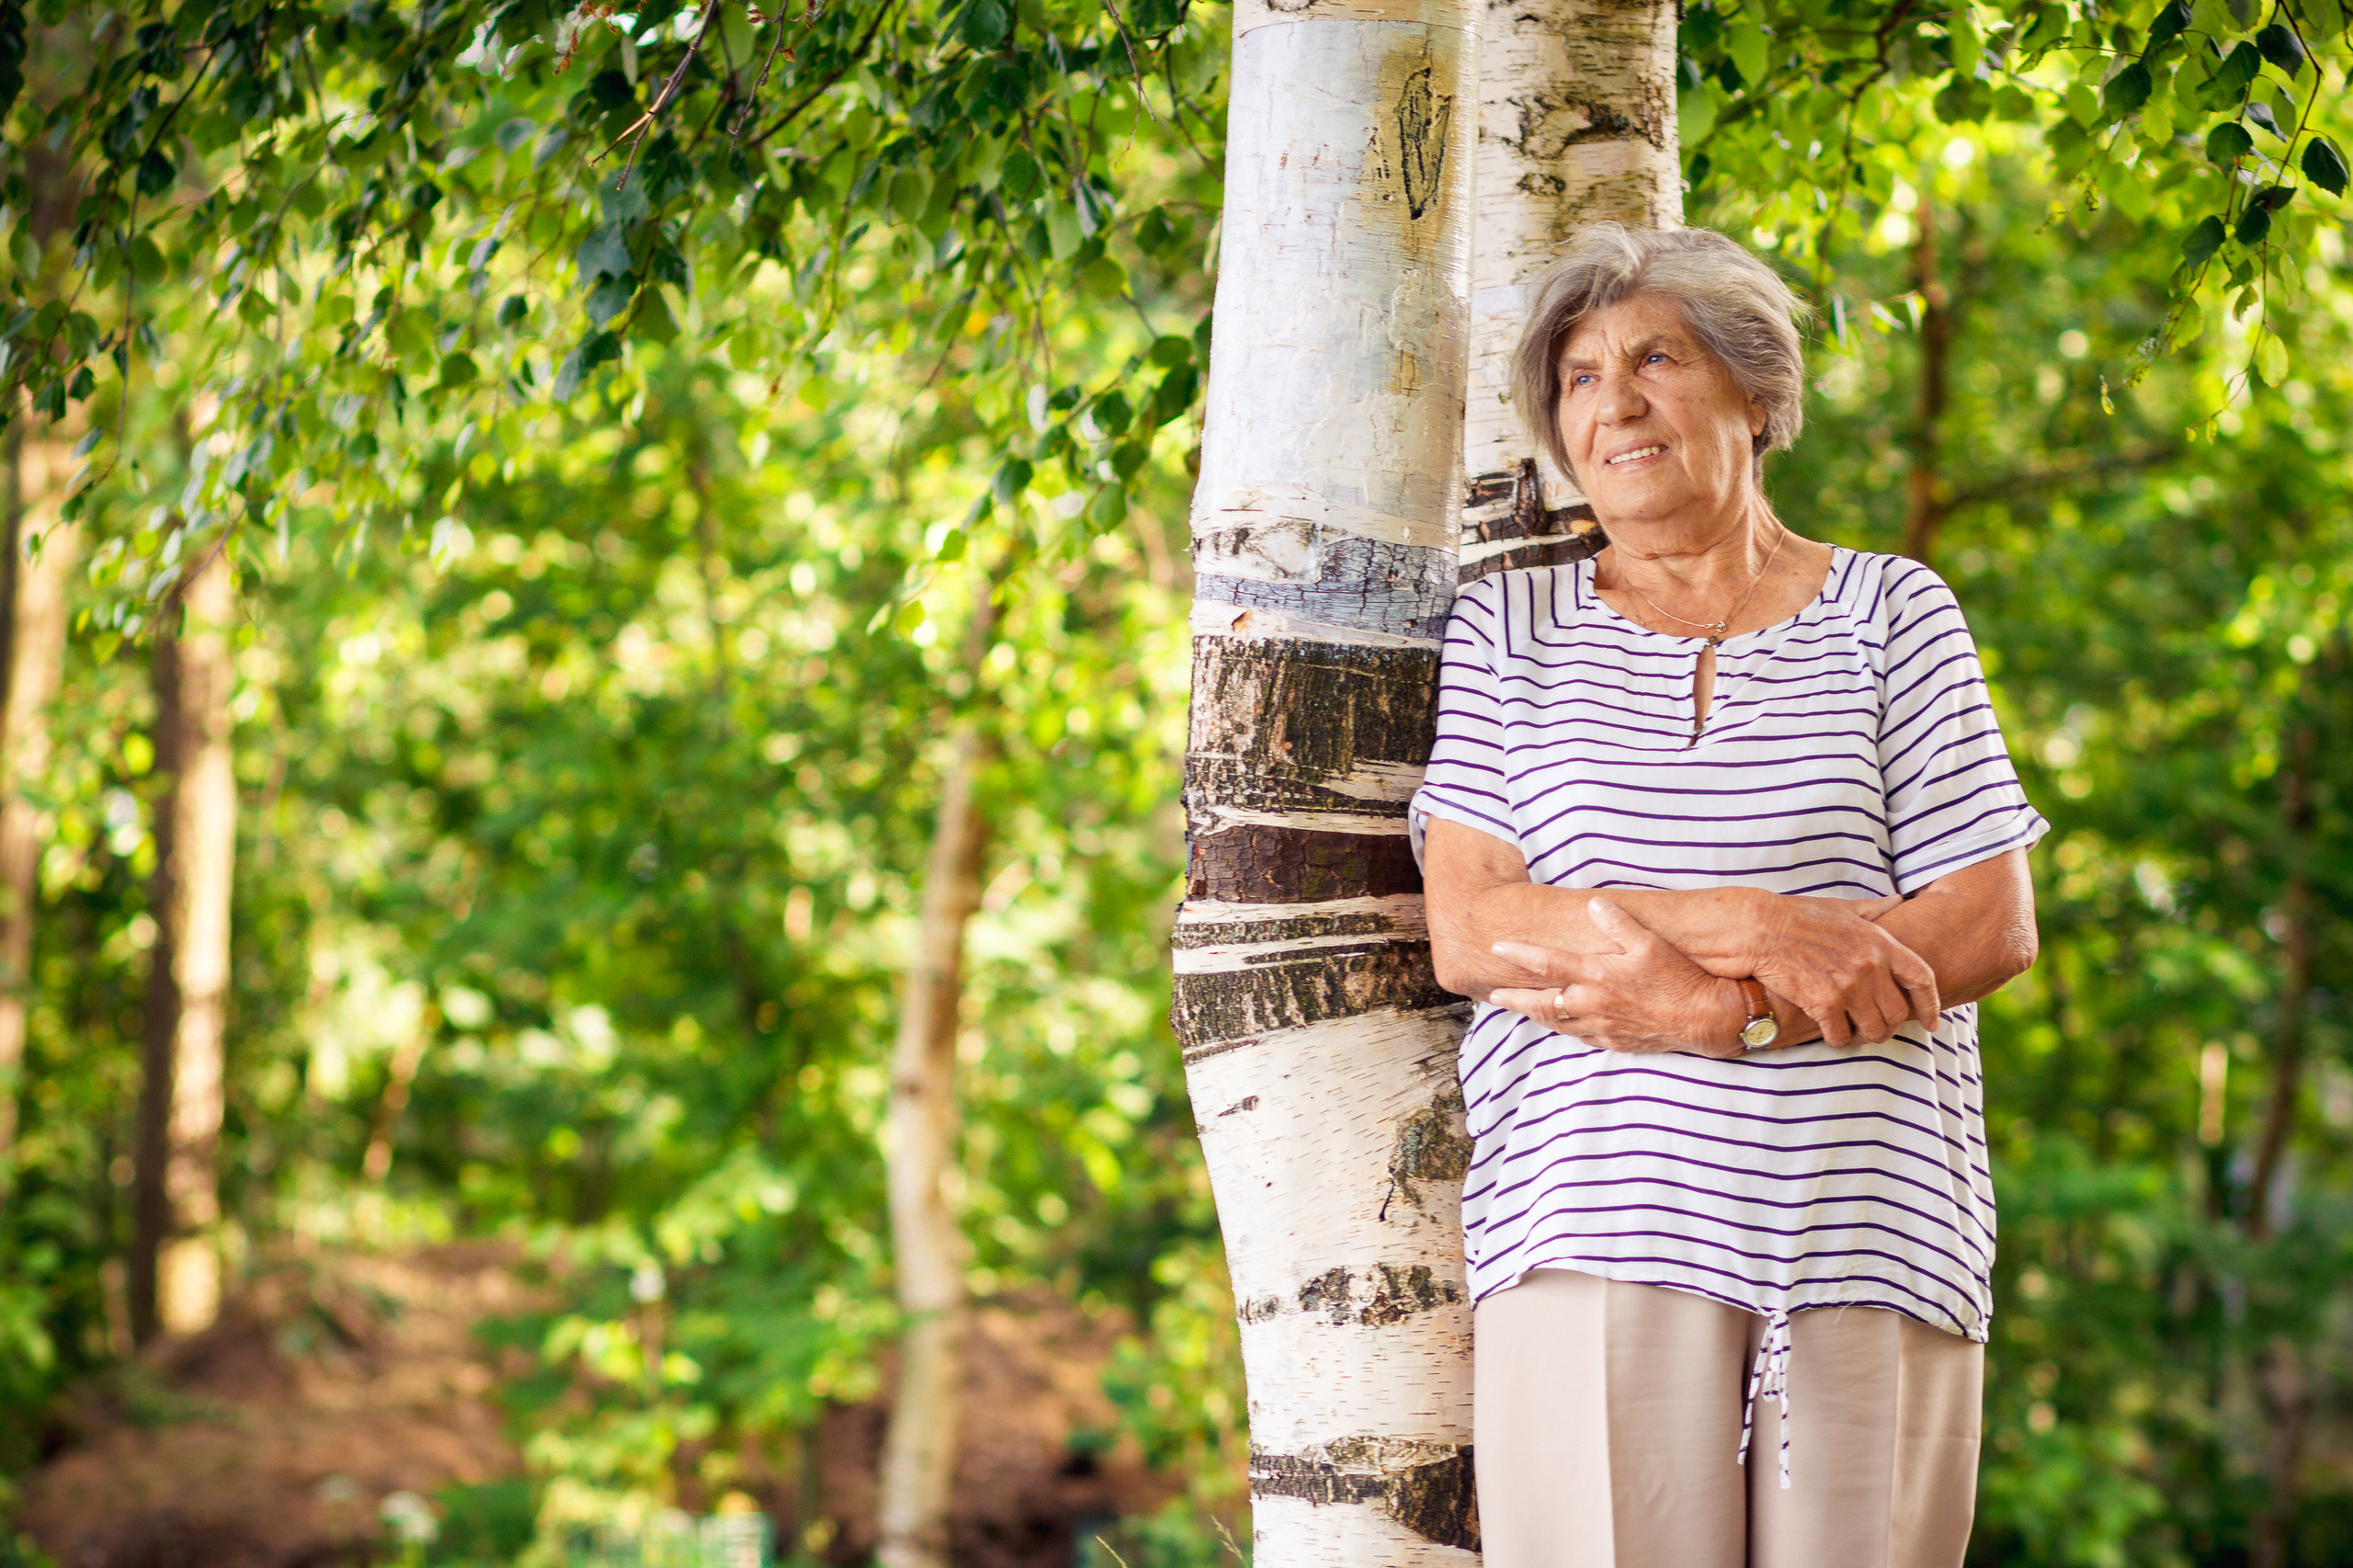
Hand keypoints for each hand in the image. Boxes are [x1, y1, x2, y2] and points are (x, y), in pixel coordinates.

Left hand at [1487, 901, 1744, 1057]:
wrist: (1704, 1018)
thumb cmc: (1678, 977)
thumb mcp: (1650, 942)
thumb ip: (1618, 923)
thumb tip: (1594, 904)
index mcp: (1597, 976)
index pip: (1548, 964)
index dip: (1519, 955)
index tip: (1498, 947)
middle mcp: (1593, 1004)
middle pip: (1542, 1003)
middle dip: (1514, 999)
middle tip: (1493, 995)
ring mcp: (1602, 1027)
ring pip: (1558, 1023)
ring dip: (1535, 1015)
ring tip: (1519, 1008)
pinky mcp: (1615, 1042)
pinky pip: (1579, 1037)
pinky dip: (1563, 1029)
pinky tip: (1560, 1025)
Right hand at [1741, 892, 1939, 1046]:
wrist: (1758, 927)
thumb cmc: (1797, 916)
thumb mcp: (1841, 908)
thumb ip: (1873, 909)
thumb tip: (1897, 900)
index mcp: (1879, 942)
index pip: (1922, 979)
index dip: (1931, 1005)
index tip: (1931, 1023)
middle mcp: (1869, 964)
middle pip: (1898, 1013)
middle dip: (1889, 1027)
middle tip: (1875, 1030)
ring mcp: (1847, 984)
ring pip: (1873, 1029)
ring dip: (1864, 1037)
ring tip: (1854, 1034)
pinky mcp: (1822, 1001)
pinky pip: (1839, 1035)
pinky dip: (1836, 1039)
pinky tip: (1829, 1033)